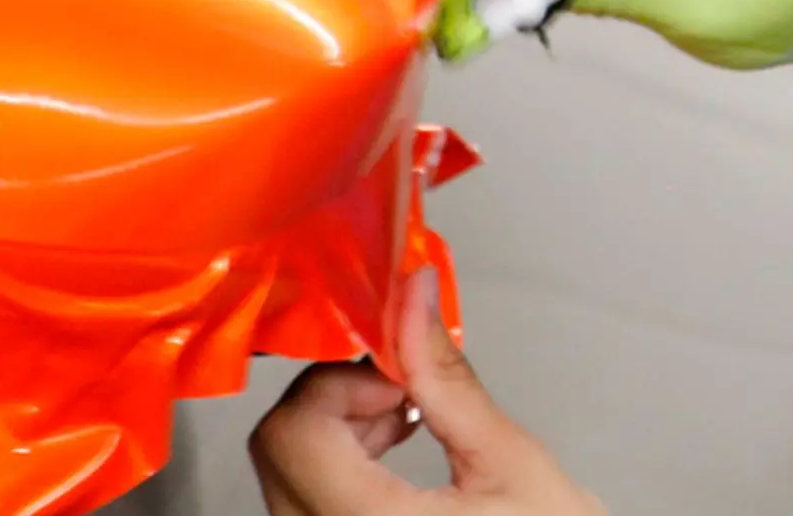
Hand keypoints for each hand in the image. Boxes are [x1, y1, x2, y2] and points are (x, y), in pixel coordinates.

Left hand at [250, 270, 605, 514]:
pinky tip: (389, 461)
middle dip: (339, 400)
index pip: (295, 431)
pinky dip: (333, 464)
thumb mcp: (513, 466)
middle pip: (279, 446)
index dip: (342, 383)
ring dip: (337, 430)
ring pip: (282, 471)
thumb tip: (412, 297)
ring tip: (408, 426)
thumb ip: (448, 380)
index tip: (397, 375)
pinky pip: (298, 500)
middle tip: (406, 394)